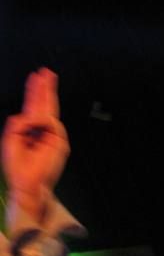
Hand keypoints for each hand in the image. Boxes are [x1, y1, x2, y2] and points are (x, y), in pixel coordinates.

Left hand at [1, 68, 69, 219]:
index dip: (35, 91)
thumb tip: (29, 115)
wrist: (28, 184)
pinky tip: (35, 125)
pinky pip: (51, 125)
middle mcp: (43, 131)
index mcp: (30, 130)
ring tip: (29, 119)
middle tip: (46, 72)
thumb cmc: (18, 167)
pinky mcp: (60, 143)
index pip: (34, 106)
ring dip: (39, 111)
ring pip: (48, 114)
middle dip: (45, 88)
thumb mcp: (10, 140)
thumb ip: (17, 124)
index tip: (37, 76)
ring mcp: (53, 136)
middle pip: (45, 105)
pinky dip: (42, 122)